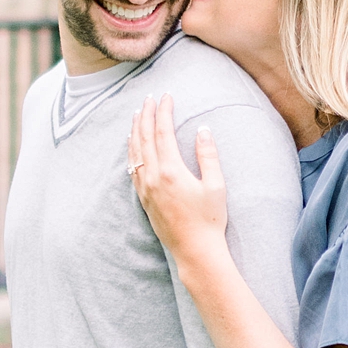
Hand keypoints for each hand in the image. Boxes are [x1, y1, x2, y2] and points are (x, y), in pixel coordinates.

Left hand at [130, 93, 227, 266]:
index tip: (167, 96)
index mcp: (171, 171)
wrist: (195, 251)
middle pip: (145, 138)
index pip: (163, 132)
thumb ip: (207, 156)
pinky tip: (132, 143)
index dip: (164, 112)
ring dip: (136, 130)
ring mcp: (146, 189)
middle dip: (147, 115)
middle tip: (150, 97)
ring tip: (138, 113)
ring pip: (135, 152)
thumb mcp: (216, 186)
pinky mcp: (144, 199)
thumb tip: (202, 130)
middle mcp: (154, 178)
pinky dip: (131, 150)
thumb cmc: (209, 220)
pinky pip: (132, 168)